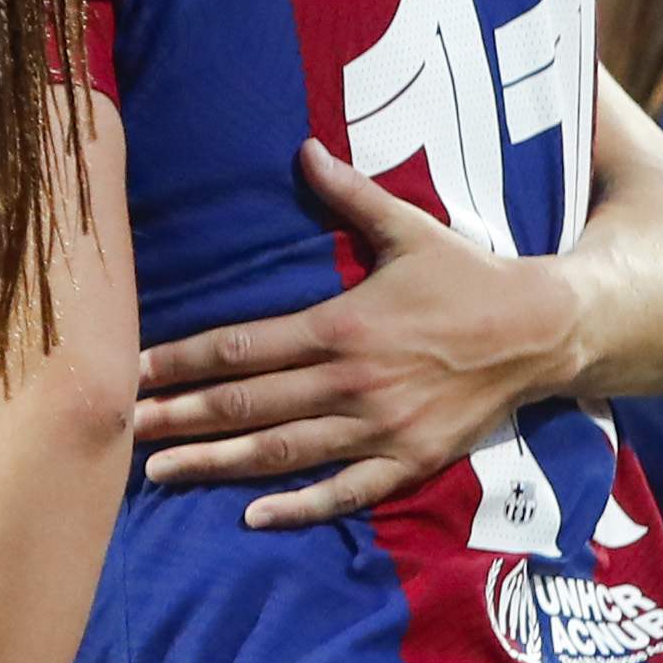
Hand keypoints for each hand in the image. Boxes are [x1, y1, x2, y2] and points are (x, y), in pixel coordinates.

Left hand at [134, 142, 590, 529]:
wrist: (543, 332)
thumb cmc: (468, 276)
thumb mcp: (408, 228)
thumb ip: (350, 194)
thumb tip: (304, 147)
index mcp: (341, 325)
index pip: (241, 347)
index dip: (182, 360)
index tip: (133, 369)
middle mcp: (352, 382)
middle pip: (247, 405)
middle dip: (179, 417)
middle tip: (119, 429)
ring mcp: (380, 428)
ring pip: (282, 451)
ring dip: (216, 464)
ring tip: (159, 472)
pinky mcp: (410, 461)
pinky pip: (345, 492)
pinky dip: (299, 506)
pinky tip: (251, 515)